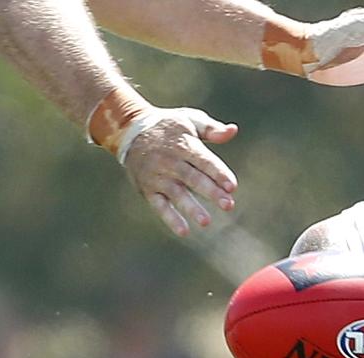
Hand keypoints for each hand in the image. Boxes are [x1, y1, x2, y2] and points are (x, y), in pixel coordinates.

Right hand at [120, 107, 237, 236]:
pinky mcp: (147, 189)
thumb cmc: (168, 127)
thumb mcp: (189, 121)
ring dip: (191, 208)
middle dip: (211, 192)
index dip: (218, 173)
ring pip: (176, 193)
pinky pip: (159, 205)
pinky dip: (170, 218)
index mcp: (183, 144)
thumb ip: (212, 129)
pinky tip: (184, 231)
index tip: (233, 186)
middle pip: (192, 178)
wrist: (130, 132)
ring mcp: (157, 176)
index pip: (203, 160)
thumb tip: (233, 131)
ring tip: (206, 222)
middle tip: (229, 205)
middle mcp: (169, 161)